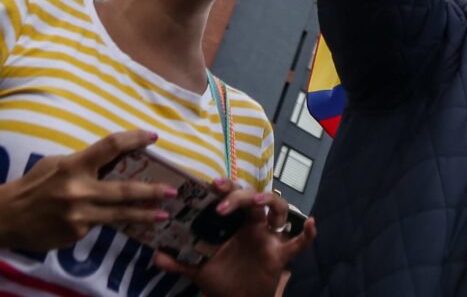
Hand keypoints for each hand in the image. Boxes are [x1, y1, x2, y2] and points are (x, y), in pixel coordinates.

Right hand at [0, 131, 171, 250]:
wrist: (6, 217)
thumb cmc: (33, 184)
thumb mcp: (56, 164)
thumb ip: (83, 163)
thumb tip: (113, 161)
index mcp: (74, 166)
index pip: (111, 147)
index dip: (134, 139)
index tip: (153, 137)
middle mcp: (80, 191)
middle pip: (124, 190)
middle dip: (151, 191)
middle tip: (172, 191)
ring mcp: (79, 216)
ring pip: (119, 215)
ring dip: (144, 215)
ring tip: (163, 215)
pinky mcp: (76, 234)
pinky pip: (97, 225)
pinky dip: (102, 221)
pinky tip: (97, 219)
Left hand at [155, 181, 316, 296]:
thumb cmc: (224, 282)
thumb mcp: (199, 271)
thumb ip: (179, 262)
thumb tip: (155, 256)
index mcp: (237, 225)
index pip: (234, 197)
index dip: (227, 188)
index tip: (212, 183)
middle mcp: (255, 226)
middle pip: (254, 198)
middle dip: (240, 194)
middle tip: (222, 199)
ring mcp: (270, 239)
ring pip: (278, 210)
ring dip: (269, 201)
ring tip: (257, 201)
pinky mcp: (280, 255)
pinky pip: (298, 243)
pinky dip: (307, 234)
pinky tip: (310, 223)